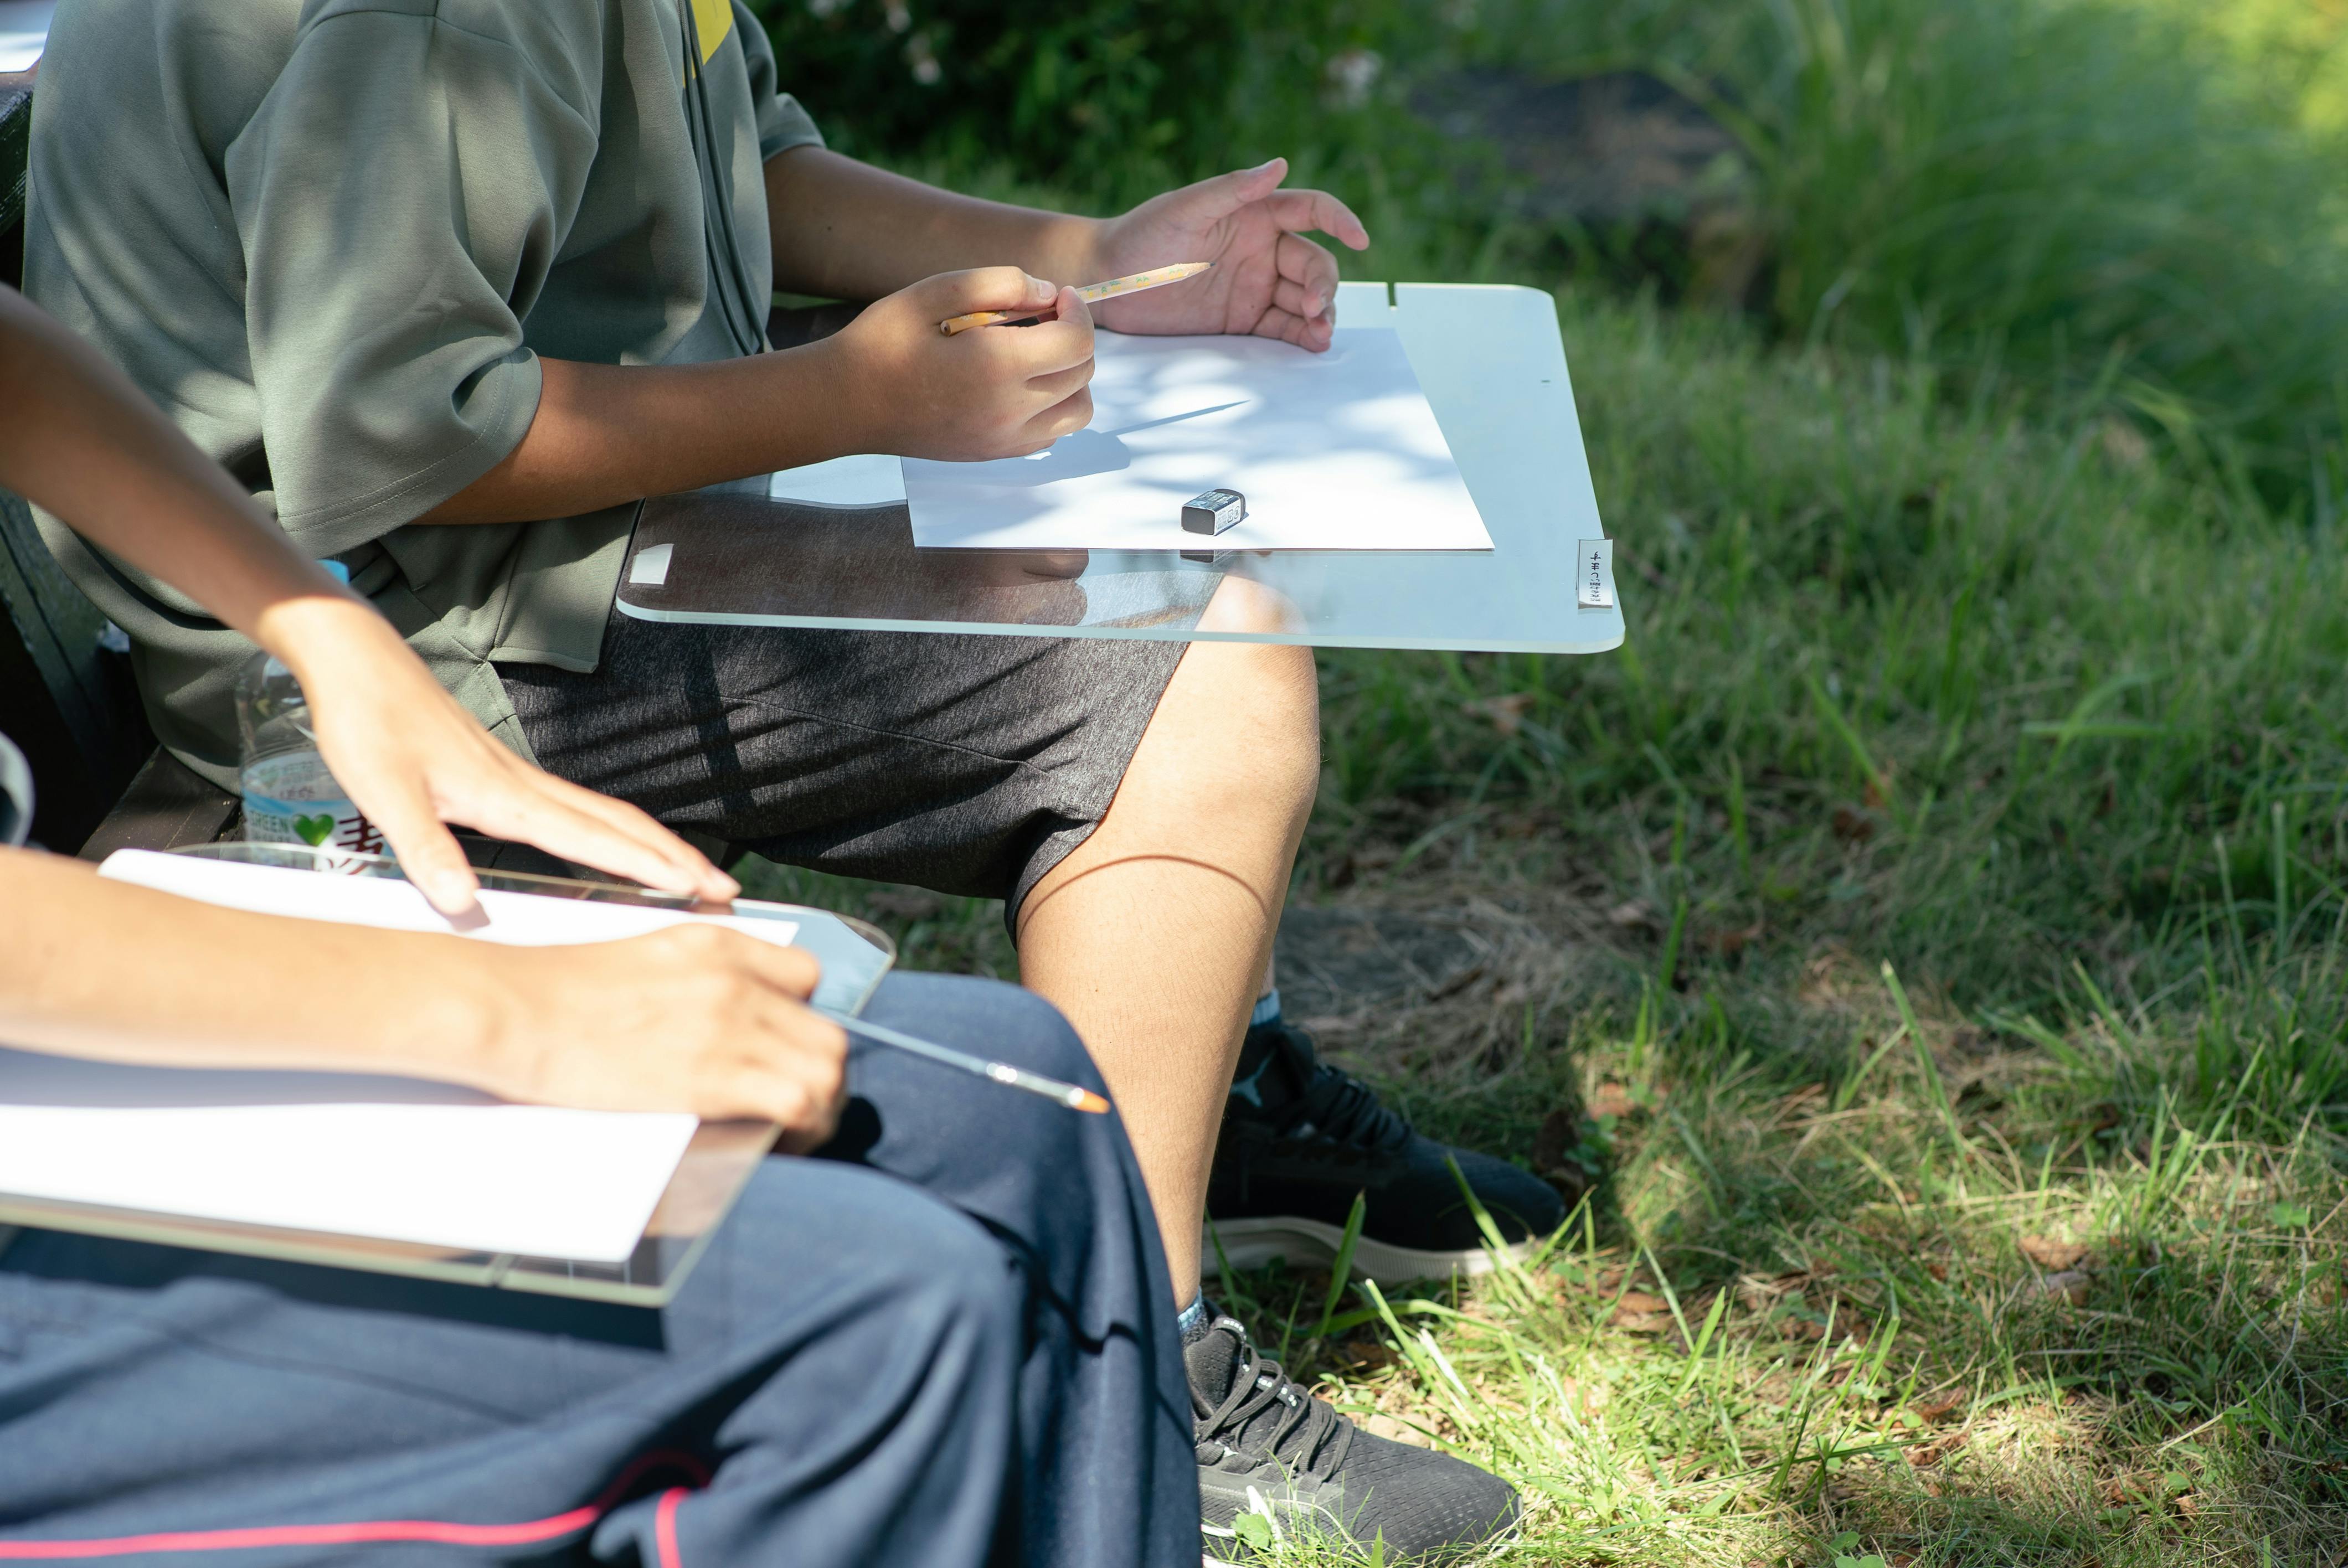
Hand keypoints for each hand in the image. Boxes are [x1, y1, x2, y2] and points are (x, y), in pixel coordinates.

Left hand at [266, 596, 738, 917]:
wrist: (359, 663)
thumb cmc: (369, 722)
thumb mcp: (383, 792)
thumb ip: (425, 848)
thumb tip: (462, 904)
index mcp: (506, 796)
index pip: (596, 837)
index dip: (651, 866)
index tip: (700, 886)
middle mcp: (524, 786)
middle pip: (621, 824)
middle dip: (676, 857)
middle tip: (724, 888)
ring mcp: (517, 778)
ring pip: (605, 815)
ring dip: (652, 844)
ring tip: (689, 873)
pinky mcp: (502, 775)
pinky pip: (578, 810)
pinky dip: (614, 833)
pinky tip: (613, 847)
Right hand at [485, 924, 848, 1149]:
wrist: (517, 1009)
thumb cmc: (557, 990)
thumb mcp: (644, 956)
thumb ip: (693, 975)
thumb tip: (711, 1016)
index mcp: (720, 945)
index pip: (806, 978)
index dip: (803, 1019)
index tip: (785, 1048)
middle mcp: (738, 980)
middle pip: (827, 1032)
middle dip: (822, 1072)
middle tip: (801, 1100)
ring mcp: (731, 1026)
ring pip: (827, 1070)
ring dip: (823, 1105)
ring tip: (799, 1129)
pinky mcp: (715, 1076)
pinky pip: (798, 1102)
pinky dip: (804, 1127)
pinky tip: (785, 1141)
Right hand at [820, 268, 1095, 459]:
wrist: (847, 403)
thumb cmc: (884, 342)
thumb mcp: (934, 291)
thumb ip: (998, 283)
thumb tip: (1046, 291)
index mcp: (998, 366)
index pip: (1077, 341)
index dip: (1077, 310)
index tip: (1058, 295)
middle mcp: (1010, 411)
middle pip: (1083, 374)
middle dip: (1076, 337)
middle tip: (1045, 317)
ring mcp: (1005, 439)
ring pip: (1077, 412)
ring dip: (1073, 378)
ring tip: (1040, 353)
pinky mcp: (995, 454)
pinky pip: (1051, 434)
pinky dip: (1054, 407)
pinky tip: (1021, 383)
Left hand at [1087, 158, 1370, 350]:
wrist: (1108, 283)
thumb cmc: (1141, 235)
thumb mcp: (1185, 208)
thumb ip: (1233, 189)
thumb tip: (1280, 165)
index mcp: (1255, 214)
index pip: (1311, 211)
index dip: (1340, 221)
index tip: (1360, 239)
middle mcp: (1262, 250)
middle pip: (1314, 264)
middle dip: (1324, 284)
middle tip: (1313, 307)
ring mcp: (1256, 287)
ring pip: (1306, 299)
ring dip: (1322, 314)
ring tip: (1320, 333)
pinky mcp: (1244, 322)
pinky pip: (1284, 329)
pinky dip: (1303, 336)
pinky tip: (1313, 344)